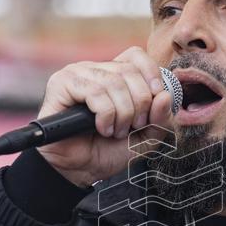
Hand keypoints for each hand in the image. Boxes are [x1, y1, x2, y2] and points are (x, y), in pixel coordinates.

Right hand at [35, 47, 175, 186]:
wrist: (81, 170)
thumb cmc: (109, 151)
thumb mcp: (146, 137)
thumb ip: (160, 118)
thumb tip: (164, 96)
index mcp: (115, 75)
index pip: (136, 56)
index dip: (151, 74)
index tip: (157, 97)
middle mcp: (95, 70)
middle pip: (129, 71)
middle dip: (140, 103)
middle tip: (134, 125)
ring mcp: (77, 74)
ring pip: (114, 82)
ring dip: (122, 113)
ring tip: (116, 131)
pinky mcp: (61, 85)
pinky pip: (95, 92)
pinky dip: (106, 115)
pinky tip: (102, 128)